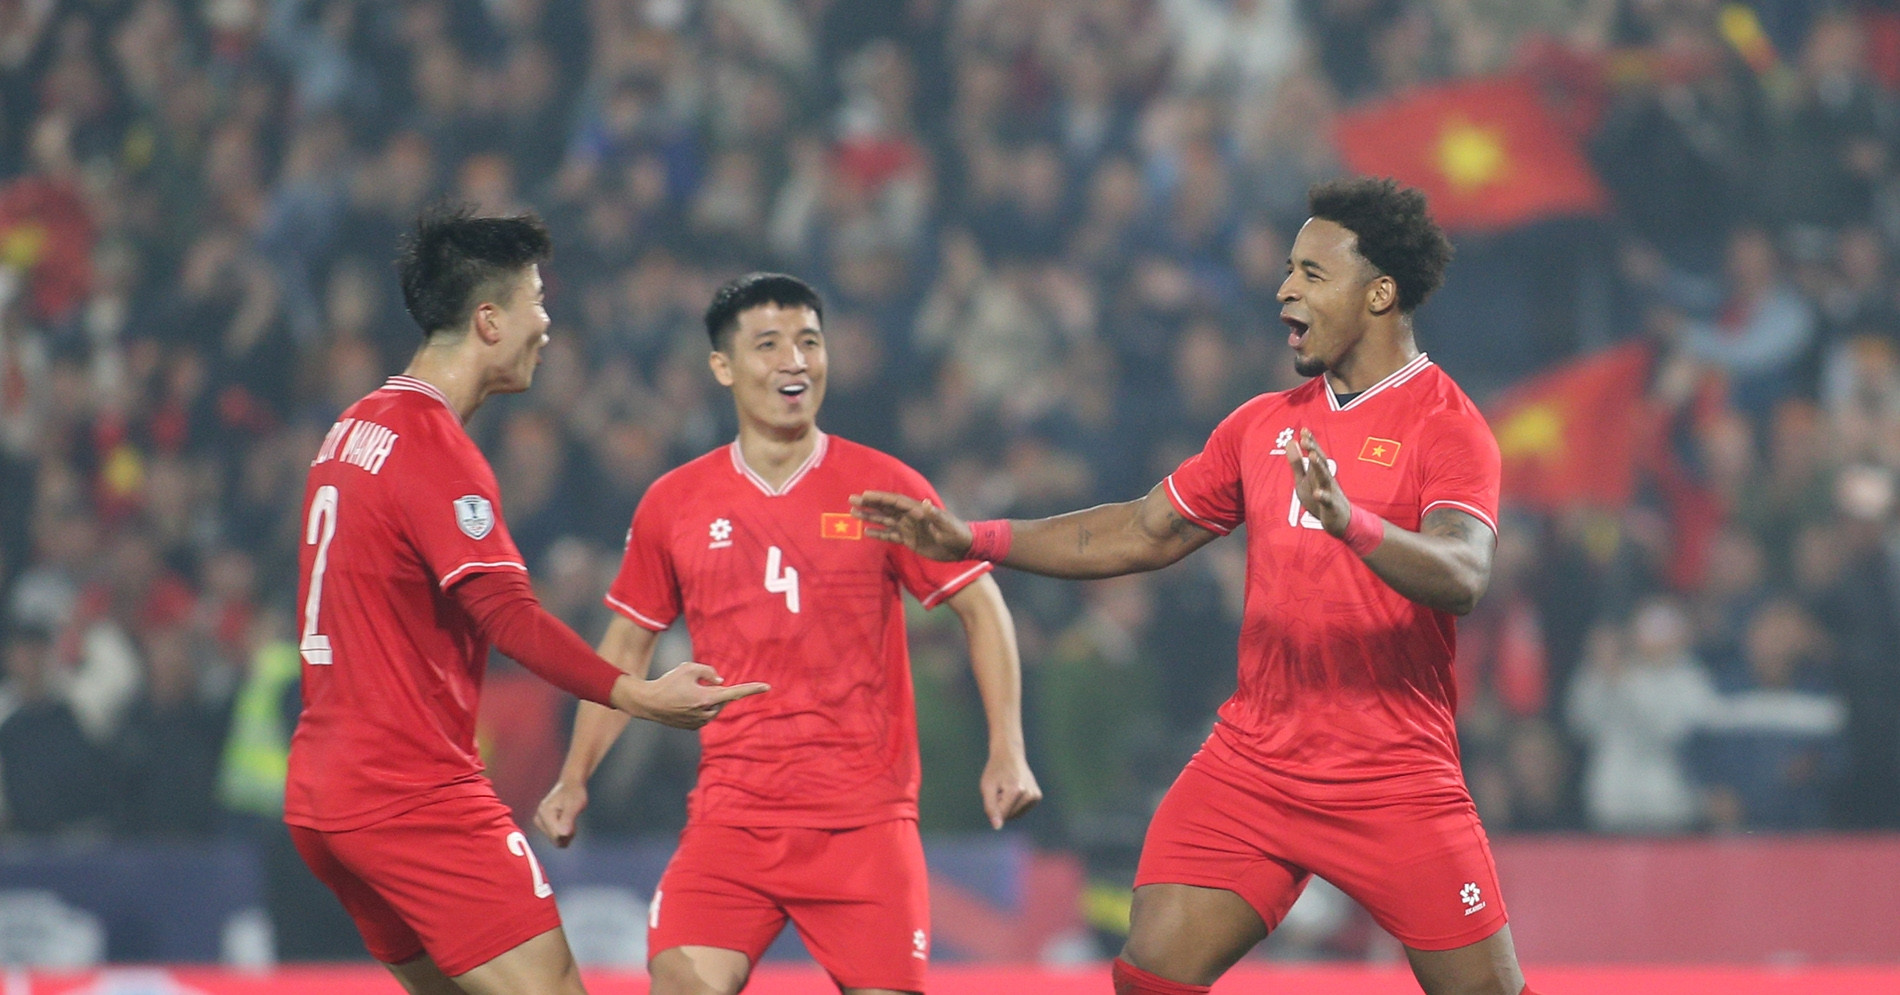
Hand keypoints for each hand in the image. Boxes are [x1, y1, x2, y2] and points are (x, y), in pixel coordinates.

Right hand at [535, 779, 587, 847]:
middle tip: (572, 819)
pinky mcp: (542, 824)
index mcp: (544, 813)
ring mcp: (539, 821)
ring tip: (569, 818)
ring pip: (556, 840)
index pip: (557, 836)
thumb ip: (568, 819)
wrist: (571, 785)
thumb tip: (564, 834)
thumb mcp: (574, 805)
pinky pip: (555, 837)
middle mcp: (538, 818)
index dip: (569, 833)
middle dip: (567, 834)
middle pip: (555, 840)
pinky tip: (565, 821)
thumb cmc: (574, 793)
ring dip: (566, 833)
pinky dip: (563, 831)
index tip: (573, 820)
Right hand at [612, 662, 769, 729]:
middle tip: (695, 684)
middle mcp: (707, 713)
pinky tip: (683, 703)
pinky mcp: (693, 727)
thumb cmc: (668, 682)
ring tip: (685, 694)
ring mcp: (700, 722)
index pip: (735, 692)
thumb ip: (709, 671)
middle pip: (722, 698)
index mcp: (708, 698)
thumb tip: (721, 681)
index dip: (752, 688)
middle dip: (714, 689)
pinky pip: (705, 714)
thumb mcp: (688, 668)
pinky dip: (699, 707)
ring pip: (714, 707)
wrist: (648, 702)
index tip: (767, 686)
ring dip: (707, 698)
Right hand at [851, 491, 972, 561]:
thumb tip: (924, 504)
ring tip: (853, 513)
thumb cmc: (957, 533)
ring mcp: (909, 528)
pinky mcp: (910, 540)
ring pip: (885, 520)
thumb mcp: (947, 525)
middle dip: (869, 504)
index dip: (880, 498)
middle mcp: (910, 517)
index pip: (895, 501)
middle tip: (851, 500)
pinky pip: (890, 535)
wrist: (963, 547)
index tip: (864, 495)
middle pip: (886, 508)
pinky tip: (866, 532)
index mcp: (918, 510)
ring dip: (870, 516)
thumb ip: (935, 515)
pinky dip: (879, 534)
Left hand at [979, 751, 1041, 829]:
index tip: (995, 790)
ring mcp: (1035, 796)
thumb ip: (991, 808)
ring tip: (1007, 789)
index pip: (1001, 815)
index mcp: (1016, 791)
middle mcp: (1029, 795)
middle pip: (1008, 816)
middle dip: (1001, 806)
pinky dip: (1015, 804)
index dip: (993, 804)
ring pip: (1015, 815)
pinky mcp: (1037, 797)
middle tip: (1000, 788)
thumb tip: (997, 827)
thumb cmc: (995, 770)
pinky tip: (1015, 790)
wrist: (1010, 755)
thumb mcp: (987, 787)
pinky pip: (1021, 810)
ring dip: (1007, 806)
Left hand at [1286, 429, 1350, 535]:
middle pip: (1320, 461)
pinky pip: (1327, 500)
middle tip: (1304, 438)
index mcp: (1318, 471)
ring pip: (1324, 478)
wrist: (1340, 520)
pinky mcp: (1331, 506)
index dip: (1309, 442)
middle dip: (1313, 449)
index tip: (1303, 429)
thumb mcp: (1304, 479)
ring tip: (1312, 456)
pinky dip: (1322, 496)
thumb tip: (1291, 442)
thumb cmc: (1320, 496)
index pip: (1314, 453)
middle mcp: (1325, 478)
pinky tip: (1317, 492)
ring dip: (1319, 466)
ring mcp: (1330, 491)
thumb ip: (1297, 462)